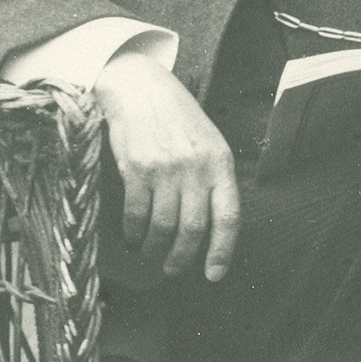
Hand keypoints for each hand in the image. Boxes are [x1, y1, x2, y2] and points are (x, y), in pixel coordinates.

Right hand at [94, 50, 240, 281]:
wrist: (139, 87)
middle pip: (193, 229)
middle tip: (173, 268)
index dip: (222, 250)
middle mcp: (195, 167)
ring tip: (150, 253)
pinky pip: (136, 214)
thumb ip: (213, 178)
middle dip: (182, 257)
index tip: (215, 274)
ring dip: (155, 248)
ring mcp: (165, 168)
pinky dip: (133, 233)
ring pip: (163, 226)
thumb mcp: (208, 141)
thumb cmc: (176, 117)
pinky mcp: (136, 168)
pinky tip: (132, 237)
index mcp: (219, 162)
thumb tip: (212, 227)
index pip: (228, 216)